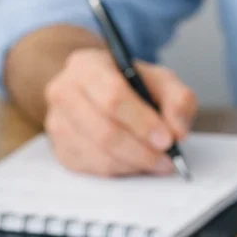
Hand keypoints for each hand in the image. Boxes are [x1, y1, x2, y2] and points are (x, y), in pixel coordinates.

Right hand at [43, 48, 197, 175]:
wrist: (96, 92)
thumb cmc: (128, 84)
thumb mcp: (159, 80)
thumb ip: (178, 99)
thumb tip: (178, 132)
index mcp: (87, 66)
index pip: (113, 97)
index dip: (142, 122)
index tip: (167, 139)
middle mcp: (64, 93)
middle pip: (104, 131)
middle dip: (141, 150)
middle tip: (166, 159)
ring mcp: (58, 124)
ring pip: (99, 155)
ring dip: (133, 164)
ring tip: (156, 162)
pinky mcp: (61, 150)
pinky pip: (94, 169)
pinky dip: (121, 170)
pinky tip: (135, 162)